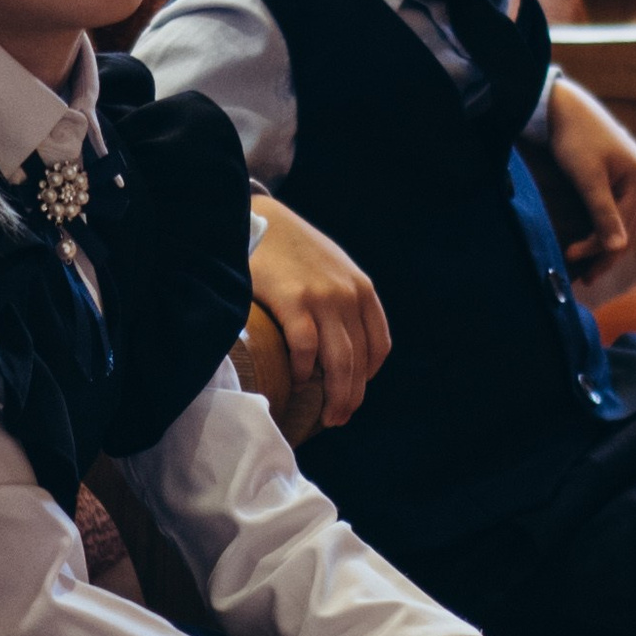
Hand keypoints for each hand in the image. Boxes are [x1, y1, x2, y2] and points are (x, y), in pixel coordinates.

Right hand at [250, 196, 390, 424]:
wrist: (257, 217)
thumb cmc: (288, 248)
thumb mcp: (330, 268)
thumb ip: (340, 299)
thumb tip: (336, 344)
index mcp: (361, 290)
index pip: (378, 346)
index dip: (368, 376)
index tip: (352, 392)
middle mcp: (348, 295)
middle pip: (360, 361)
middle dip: (352, 397)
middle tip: (337, 419)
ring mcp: (322, 297)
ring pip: (340, 362)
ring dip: (335, 396)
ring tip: (325, 416)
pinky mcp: (293, 300)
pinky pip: (307, 348)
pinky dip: (305, 370)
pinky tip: (298, 379)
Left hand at [545, 74, 635, 271]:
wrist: (561, 105)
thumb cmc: (573, 138)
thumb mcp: (587, 178)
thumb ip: (603, 212)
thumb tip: (617, 249)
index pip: (623, 226)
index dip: (598, 248)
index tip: (569, 257)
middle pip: (628, 226)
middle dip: (606, 254)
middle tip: (585, 278)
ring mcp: (629, 174)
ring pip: (623, 218)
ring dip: (606, 242)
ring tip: (587, 265)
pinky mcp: (615, 172)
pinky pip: (615, 207)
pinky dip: (604, 225)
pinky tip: (591, 236)